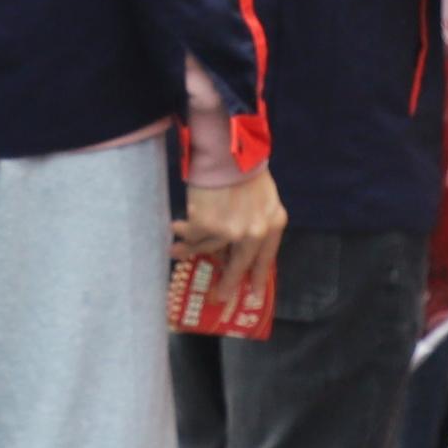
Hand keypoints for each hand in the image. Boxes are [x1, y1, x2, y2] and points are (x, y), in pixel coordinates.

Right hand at [169, 163, 286, 307]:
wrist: (226, 150)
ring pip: (209, 248)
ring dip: (190, 250)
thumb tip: (234, 244)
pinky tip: (174, 230)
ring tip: (176, 252)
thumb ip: (256, 221)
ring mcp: (230, 231)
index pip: (265, 259)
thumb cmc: (245, 167)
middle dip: (228, 282)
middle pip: (239, 264)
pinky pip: (193, 235)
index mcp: (273, 223)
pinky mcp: (207, 225)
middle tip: (220, 297)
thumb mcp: (262, 197)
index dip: (258, 278)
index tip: (253, 294)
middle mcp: (254, 233)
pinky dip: (183, 233)